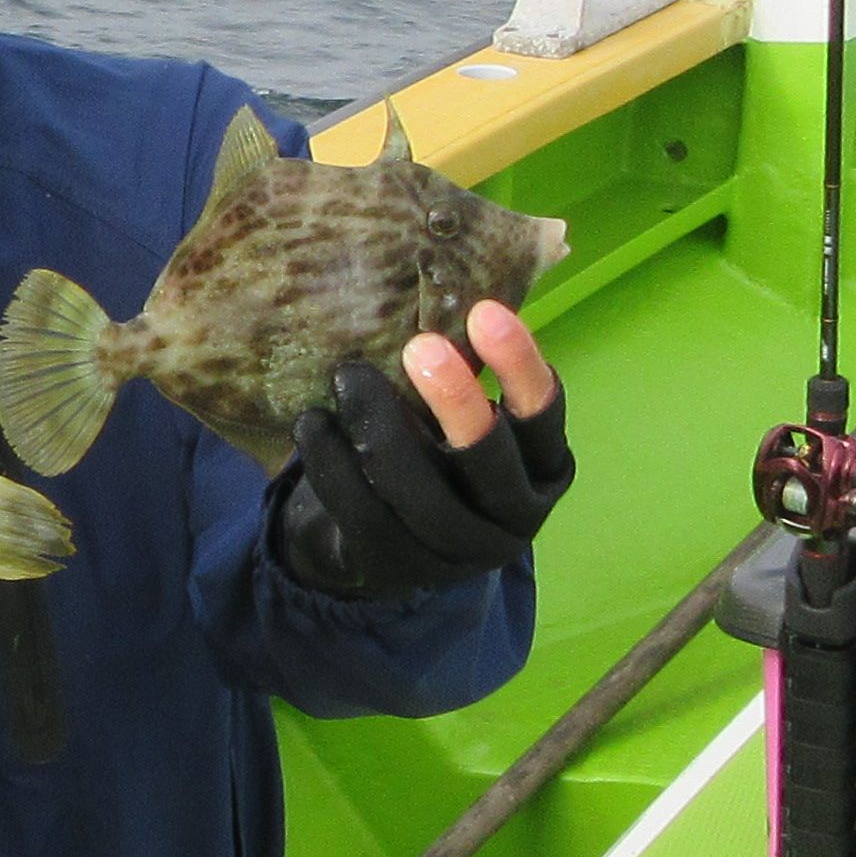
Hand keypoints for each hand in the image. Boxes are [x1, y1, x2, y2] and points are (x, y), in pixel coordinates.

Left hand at [269, 300, 574, 598]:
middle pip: (490, 463)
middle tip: (420, 347)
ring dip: (382, 433)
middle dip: (456, 402)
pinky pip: (367, 518)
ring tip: (348, 378)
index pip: (543, 416)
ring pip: (425, 500)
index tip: (486, 312)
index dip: (519, 367)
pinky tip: (312, 425)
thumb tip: (434, 286)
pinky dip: (335, 467)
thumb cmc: (431, 453)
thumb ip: (459, 373)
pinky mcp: (402, 570)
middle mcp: (514, 517)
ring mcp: (459, 554)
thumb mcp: (454, 416)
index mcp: (542, 467)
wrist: (386, 544)